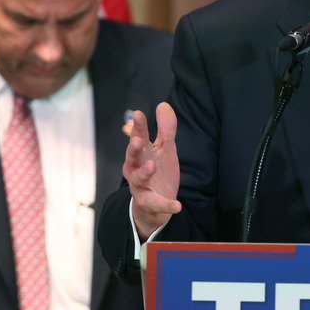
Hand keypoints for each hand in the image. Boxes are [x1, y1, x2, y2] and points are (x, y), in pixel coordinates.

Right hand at [124, 102, 181, 239]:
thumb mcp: (165, 149)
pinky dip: (166, 205)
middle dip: (133, 150)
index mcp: (140, 154)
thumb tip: (163, 104)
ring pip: (138, 180)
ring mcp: (140, 187)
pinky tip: (177, 205)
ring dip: (144, 172)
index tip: (138, 114)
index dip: (138, 127)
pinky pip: (157, 204)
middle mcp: (135, 169)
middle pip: (131, 158)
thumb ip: (165, 129)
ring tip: (152, 166)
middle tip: (137, 141)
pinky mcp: (149, 203)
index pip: (138, 137)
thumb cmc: (158, 170)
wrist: (157, 203)